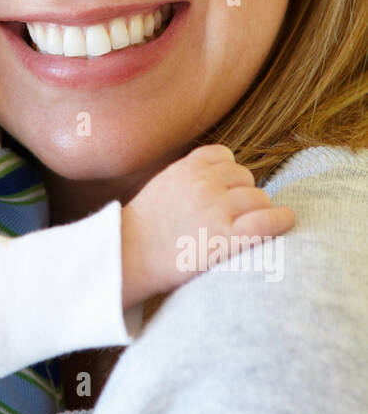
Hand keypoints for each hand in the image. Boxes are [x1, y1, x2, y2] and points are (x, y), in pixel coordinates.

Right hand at [121, 144, 295, 306]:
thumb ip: (189, 176)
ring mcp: (217, 208)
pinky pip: (267, 221)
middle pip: (245, 178)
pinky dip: (281, 220)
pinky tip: (285, 221)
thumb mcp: (162, 186)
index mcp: (187, 167)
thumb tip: (223, 176)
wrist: (127, 256)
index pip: (225, 157)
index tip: (225, 192)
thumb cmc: (142, 229)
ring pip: (259, 198)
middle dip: (242, 195)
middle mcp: (204, 182)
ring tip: (245, 229)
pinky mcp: (226, 237)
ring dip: (257, 211)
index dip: (228, 175)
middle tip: (231, 218)